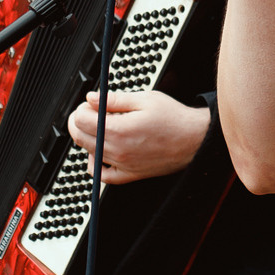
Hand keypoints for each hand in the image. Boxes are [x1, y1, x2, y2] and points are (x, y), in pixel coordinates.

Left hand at [66, 89, 210, 183]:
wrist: (194, 140)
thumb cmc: (173, 118)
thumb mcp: (144, 99)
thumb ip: (114, 99)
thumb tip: (91, 98)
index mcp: (120, 129)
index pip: (81, 120)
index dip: (81, 108)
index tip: (89, 104)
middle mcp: (118, 150)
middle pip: (80, 137)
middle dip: (79, 121)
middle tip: (89, 113)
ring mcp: (123, 165)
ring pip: (89, 153)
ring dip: (88, 138)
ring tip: (101, 128)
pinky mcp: (130, 174)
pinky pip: (103, 176)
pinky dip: (96, 164)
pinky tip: (100, 153)